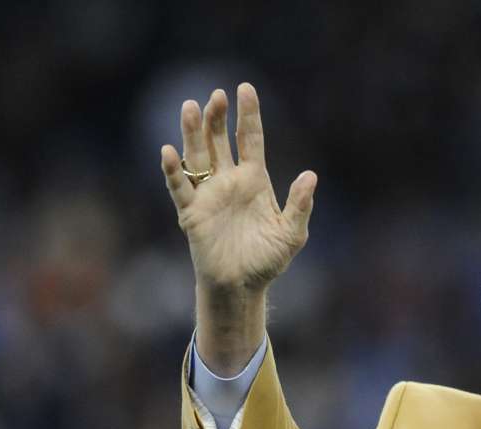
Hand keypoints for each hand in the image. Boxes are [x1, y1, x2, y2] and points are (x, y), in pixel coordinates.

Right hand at [160, 83, 315, 291]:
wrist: (242, 287)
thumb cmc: (268, 260)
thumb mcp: (292, 233)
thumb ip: (300, 205)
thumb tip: (310, 175)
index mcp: (255, 181)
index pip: (250, 140)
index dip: (248, 115)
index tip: (245, 89)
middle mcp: (229, 182)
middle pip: (219, 141)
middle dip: (217, 118)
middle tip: (218, 95)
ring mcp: (209, 195)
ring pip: (198, 156)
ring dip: (193, 133)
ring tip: (192, 107)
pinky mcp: (192, 213)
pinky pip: (180, 188)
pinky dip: (173, 171)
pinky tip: (169, 152)